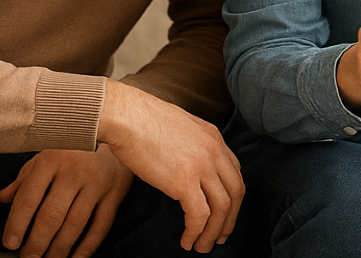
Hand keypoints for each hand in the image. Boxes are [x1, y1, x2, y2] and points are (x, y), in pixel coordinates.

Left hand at [0, 145, 131, 257]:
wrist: (117, 129)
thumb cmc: (75, 146)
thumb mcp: (46, 154)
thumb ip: (25, 178)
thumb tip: (4, 198)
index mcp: (51, 160)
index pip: (29, 198)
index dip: (16, 224)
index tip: (10, 243)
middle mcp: (74, 171)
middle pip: (52, 216)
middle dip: (37, 243)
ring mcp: (96, 182)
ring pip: (75, 224)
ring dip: (59, 249)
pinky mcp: (115, 192)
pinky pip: (102, 225)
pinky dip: (88, 246)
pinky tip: (76, 257)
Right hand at [98, 80, 243, 252]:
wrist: (125, 115)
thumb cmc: (140, 120)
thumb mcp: (178, 126)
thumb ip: (190, 144)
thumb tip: (185, 162)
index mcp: (213, 137)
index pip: (234, 172)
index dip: (232, 197)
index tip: (225, 213)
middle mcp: (213, 151)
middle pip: (235, 192)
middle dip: (230, 218)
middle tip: (221, 236)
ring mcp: (201, 166)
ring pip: (221, 208)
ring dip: (213, 232)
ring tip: (202, 246)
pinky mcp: (183, 181)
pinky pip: (199, 215)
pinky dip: (196, 232)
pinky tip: (186, 241)